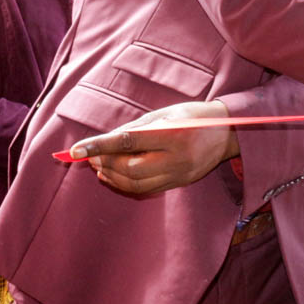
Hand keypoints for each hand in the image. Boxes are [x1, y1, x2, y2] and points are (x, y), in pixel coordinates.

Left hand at [68, 101, 240, 195]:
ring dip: (111, 176)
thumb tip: (106, 141)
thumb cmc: (194, 117)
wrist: (227, 134)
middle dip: (104, 163)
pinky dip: (124, 185)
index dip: (100, 146)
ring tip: (98, 165)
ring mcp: (178, 175)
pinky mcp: (178, 184)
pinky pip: (146, 190)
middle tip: (89, 155)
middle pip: (130, 169)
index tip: (76, 149)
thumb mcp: (166, 113)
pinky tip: (112, 176)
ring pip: (135, 184)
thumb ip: (136, 127)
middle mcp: (177, 158)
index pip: (129, 142)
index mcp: (173, 134)